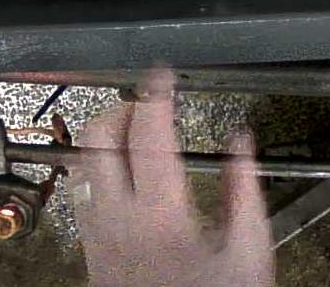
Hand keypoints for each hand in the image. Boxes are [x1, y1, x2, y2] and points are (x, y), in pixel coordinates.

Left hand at [73, 71, 274, 286]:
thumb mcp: (250, 253)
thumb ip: (244, 190)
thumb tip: (242, 142)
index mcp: (162, 212)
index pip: (146, 131)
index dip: (154, 93)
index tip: (164, 76)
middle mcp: (119, 220)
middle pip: (97, 139)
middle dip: (119, 107)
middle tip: (146, 100)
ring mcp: (98, 237)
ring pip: (80, 165)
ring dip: (102, 137)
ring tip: (131, 129)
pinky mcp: (91, 253)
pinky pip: (81, 196)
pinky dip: (96, 169)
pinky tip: (121, 174)